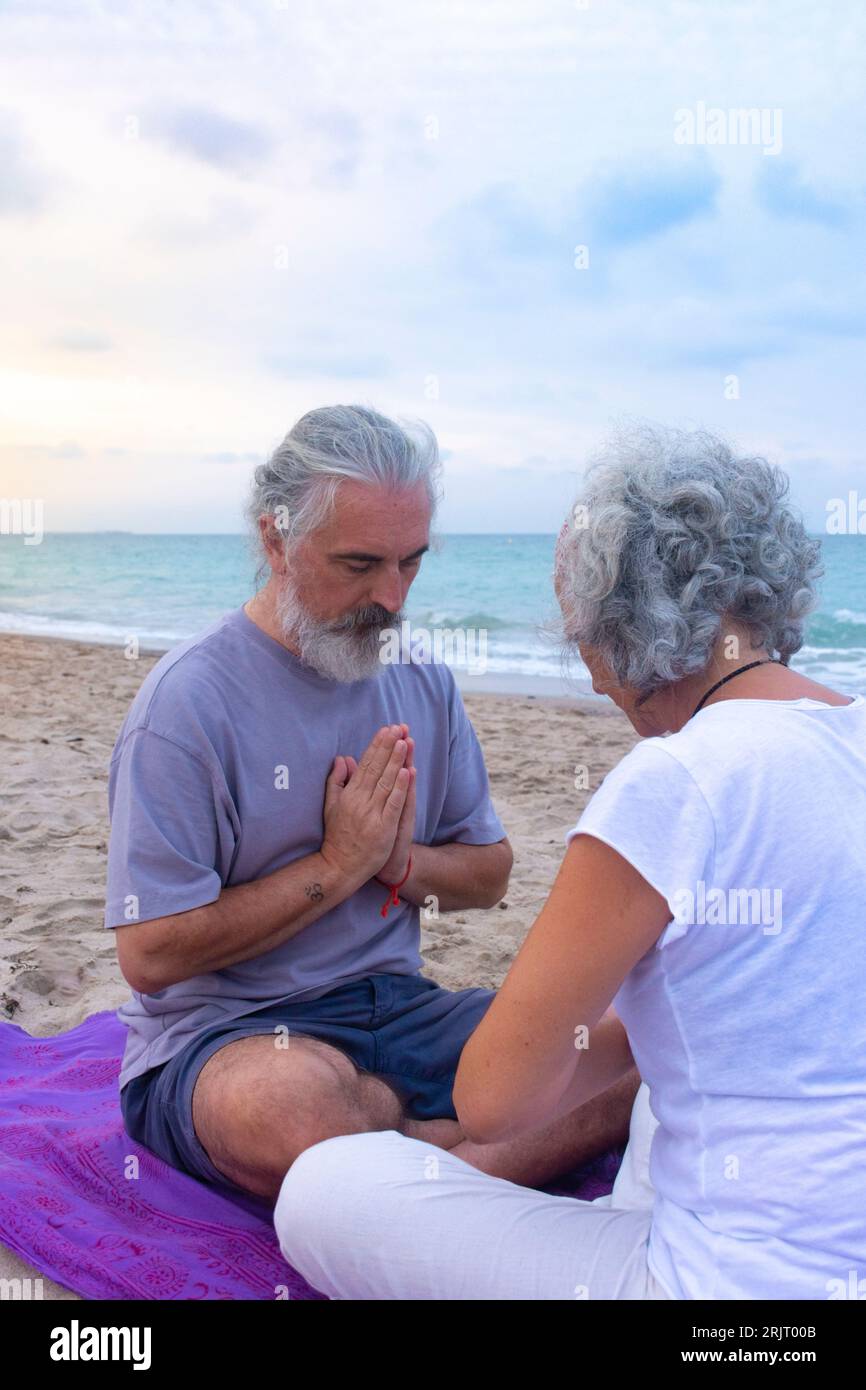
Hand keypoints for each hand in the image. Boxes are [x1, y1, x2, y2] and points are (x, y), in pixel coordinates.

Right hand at [321, 725, 410, 884]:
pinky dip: (401, 787)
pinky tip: (408, 772)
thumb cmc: (337, 835)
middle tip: (398, 728)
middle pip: (377, 769)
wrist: (340, 866)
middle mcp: (360, 801)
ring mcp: (372, 815)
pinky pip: (394, 804)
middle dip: (388, 747)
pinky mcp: (384, 828)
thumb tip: (342, 758)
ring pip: (386, 782)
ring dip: (396, 761)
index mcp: (349, 795)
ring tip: (404, 742)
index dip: (376, 746)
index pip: (365, 765)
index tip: (385, 730)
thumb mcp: (331, 806)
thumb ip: (336, 781)